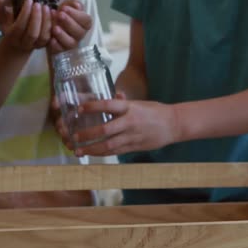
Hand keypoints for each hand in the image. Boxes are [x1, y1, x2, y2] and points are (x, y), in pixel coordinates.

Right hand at [0, 0, 51, 51]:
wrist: (18, 47)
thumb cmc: (9, 28)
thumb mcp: (1, 19)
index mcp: (12, 37)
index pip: (19, 26)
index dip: (25, 13)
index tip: (29, 0)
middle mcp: (24, 43)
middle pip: (32, 33)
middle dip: (36, 17)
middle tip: (38, 3)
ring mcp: (35, 46)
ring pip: (43, 36)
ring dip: (46, 21)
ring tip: (46, 7)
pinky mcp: (45, 45)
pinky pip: (51, 37)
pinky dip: (53, 25)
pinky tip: (53, 13)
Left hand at [48, 0, 91, 54]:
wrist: (49, 25)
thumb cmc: (61, 14)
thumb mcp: (66, 6)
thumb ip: (72, 4)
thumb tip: (77, 6)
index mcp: (84, 23)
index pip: (86, 20)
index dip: (77, 15)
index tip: (64, 8)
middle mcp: (79, 34)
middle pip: (79, 32)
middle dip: (69, 23)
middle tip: (60, 15)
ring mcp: (71, 43)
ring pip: (71, 43)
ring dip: (63, 35)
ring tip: (55, 28)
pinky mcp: (62, 50)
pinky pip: (61, 50)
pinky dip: (56, 45)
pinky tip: (51, 39)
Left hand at [58, 95, 179, 156]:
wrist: (174, 124)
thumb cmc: (155, 111)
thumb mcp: (140, 103)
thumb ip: (124, 102)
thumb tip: (114, 94)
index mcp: (130, 107)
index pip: (108, 105)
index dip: (92, 107)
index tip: (79, 109)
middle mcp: (130, 122)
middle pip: (105, 130)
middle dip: (87, 134)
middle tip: (73, 137)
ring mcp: (132, 136)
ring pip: (109, 145)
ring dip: (92, 148)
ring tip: (78, 150)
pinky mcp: (134, 146)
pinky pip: (115, 152)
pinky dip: (102, 153)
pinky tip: (92, 154)